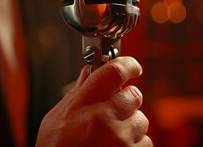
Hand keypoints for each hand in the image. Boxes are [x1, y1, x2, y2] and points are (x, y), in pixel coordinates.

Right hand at [36, 57, 152, 146]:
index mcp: (82, 104)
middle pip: (134, 95)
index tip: (133, 67)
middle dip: (126, 101)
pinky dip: (134, 144)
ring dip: (130, 125)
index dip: (128, 65)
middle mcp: (102, 119)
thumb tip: (90, 71)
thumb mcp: (58, 115)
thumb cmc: (57, 146)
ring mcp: (118, 140)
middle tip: (113, 110)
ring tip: (111, 135)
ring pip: (141, 120)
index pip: (114, 72)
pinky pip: (145, 142)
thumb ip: (79, 92)